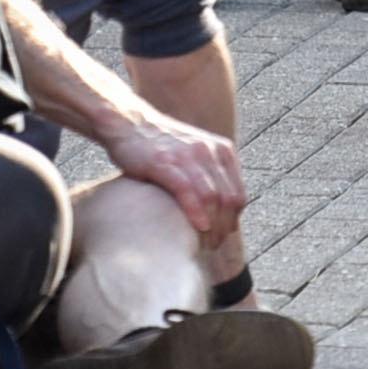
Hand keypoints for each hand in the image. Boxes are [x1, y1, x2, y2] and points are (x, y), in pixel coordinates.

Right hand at [102, 114, 249, 253]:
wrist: (129, 124)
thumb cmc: (161, 147)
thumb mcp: (196, 157)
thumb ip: (213, 181)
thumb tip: (229, 219)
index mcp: (221, 150)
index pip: (238, 194)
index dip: (232, 220)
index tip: (221, 236)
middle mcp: (208, 150)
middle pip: (227, 199)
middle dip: (223, 227)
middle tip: (212, 245)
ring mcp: (186, 155)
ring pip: (211, 196)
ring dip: (211, 225)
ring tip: (203, 243)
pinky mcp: (163, 161)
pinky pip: (186, 189)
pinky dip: (195, 211)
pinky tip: (196, 226)